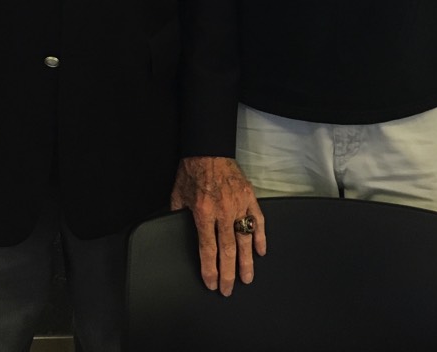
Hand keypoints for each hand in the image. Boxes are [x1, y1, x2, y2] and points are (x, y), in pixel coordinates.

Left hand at [171, 156, 264, 295]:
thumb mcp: (178, 195)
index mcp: (203, 212)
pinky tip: (260, 250)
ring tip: (247, 278)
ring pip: (245, 239)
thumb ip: (178, 216)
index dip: (210, 270)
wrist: (208, 147)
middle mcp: (223, 211)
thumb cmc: (192, 170)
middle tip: (229, 289)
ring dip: (246, 261)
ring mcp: (238, 203)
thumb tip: (176, 232)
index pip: (208, 249)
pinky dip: (260, 236)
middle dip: (228, 274)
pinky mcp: (249, 196)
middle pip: (227, 250)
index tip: (211, 284)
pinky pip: (257, 220)